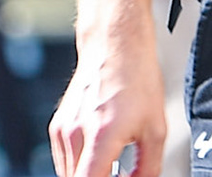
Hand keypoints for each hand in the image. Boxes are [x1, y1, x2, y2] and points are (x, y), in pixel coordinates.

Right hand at [50, 33, 166, 176]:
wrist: (112, 49)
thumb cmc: (135, 81)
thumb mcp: (155, 131)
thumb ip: (147, 168)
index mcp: (101, 135)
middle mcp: (74, 132)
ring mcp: (61, 127)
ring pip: (65, 171)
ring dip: (84, 176)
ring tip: (108, 172)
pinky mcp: (57, 123)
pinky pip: (62, 157)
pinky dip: (76, 165)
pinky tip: (96, 160)